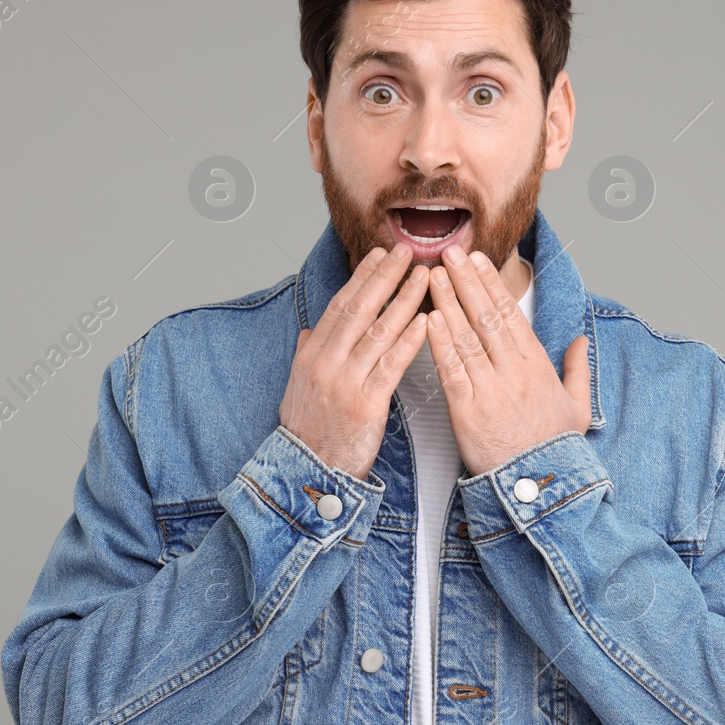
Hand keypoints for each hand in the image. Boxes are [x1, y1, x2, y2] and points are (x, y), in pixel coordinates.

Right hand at [279, 244, 430, 480]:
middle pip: (359, 309)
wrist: (307, 473)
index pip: (339, 306)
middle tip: (405, 251)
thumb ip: (306, 356)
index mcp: (312, 355)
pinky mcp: (365, 404)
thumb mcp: (298, 388)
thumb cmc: (309, 432)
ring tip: (424, 277)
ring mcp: (345, 382)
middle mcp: (325, 363)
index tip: (379, 255)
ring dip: (404, 301)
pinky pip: (390, 366)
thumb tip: (311, 331)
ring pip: (378, 332)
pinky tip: (427, 321)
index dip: (361, 278)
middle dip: (384, 277)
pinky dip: (409, 341)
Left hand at [425, 244, 590, 475]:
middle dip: (466, 281)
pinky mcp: (468, 411)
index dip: (491, 285)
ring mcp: (491, 389)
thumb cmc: (553, 448)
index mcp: (538, 366)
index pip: (511, 314)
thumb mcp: (577, 407)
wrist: (538, 487)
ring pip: (466, 337)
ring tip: (432, 276)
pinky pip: (452, 370)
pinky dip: (439, 343)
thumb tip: (580, 341)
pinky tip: (428, 319)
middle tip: (449, 253)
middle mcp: (515, 371)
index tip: (476, 261)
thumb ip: (578, 371)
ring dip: (447, 303)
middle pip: (487, 316)